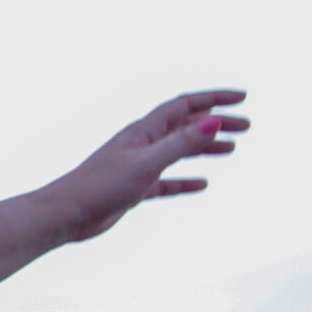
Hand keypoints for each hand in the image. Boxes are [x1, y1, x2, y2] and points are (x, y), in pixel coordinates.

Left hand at [43, 89, 246, 243]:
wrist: (65, 214)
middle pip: (185, 126)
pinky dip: (185, 181)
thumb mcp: (147, 163)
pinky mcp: (133, 189)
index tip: (242, 97)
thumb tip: (214, 121)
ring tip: (231, 148)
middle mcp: (141, 144)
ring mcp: (137, 166)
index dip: (214, 98)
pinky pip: (166, 182)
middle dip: (216, 123)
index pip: (184, 105)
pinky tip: (202, 184)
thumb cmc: (100, 186)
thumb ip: (181, 144)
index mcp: (143, 131)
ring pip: (178, 152)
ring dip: (204, 148)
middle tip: (246, 126)